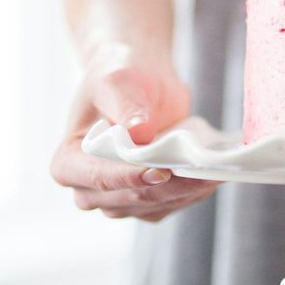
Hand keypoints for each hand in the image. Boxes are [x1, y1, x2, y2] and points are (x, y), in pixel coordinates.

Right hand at [50, 50, 217, 222]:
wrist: (140, 79)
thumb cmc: (120, 77)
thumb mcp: (118, 83)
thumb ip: (126, 107)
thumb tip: (140, 133)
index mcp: (68, 162)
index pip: (98, 178)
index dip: (129, 177)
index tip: (160, 171)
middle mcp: (89, 189)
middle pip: (129, 198)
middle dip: (167, 187)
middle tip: (201, 173)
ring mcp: (119, 199)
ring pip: (153, 207)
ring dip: (186, 192)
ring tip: (215, 174)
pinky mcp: (148, 200)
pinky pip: (171, 204)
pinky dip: (193, 192)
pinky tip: (214, 176)